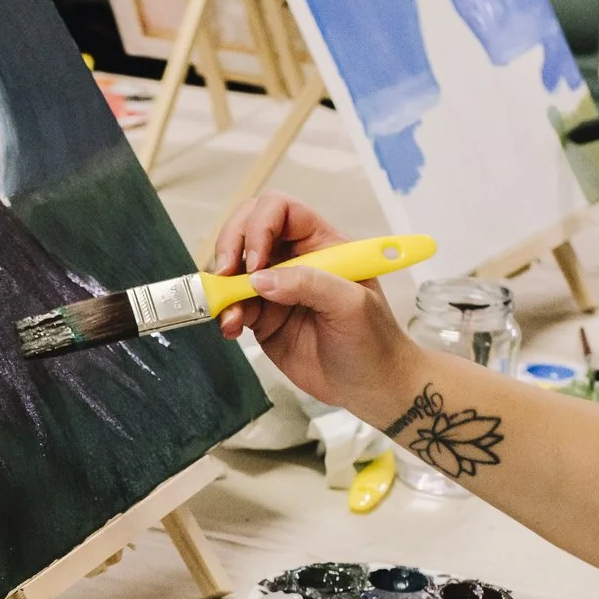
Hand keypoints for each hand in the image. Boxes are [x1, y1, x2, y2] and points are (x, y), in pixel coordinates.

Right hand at [211, 194, 416, 419]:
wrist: (371, 387)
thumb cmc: (375, 341)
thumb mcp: (352, 305)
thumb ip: (310, 284)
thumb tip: (262, 279)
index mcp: (323, 244)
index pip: (282, 211)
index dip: (261, 226)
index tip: (255, 261)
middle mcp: (296, 260)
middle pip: (249, 229)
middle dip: (231, 246)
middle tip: (226, 274)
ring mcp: (277, 289)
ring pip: (235, 269)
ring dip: (223, 286)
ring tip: (230, 314)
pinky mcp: (263, 318)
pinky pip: (233, 306)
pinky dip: (225, 314)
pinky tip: (231, 327)